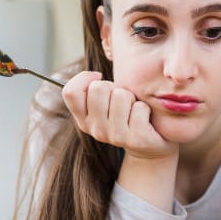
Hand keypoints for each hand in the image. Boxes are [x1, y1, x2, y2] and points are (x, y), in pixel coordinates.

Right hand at [62, 71, 177, 159]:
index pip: (70, 92)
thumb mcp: (105, 104)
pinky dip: (145, 108)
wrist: (150, 147)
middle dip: (114, 87)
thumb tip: (96, 71)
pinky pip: (139, 107)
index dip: (84, 78)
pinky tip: (145, 120)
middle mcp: (96, 130)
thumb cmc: (126, 116)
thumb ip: (94, 90)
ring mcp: (115, 136)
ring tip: (133, 110)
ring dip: (131, 98)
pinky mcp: (135, 139)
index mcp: (83, 120)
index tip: (98, 78)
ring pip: (121, 95)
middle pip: (98, 88)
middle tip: (122, 101)